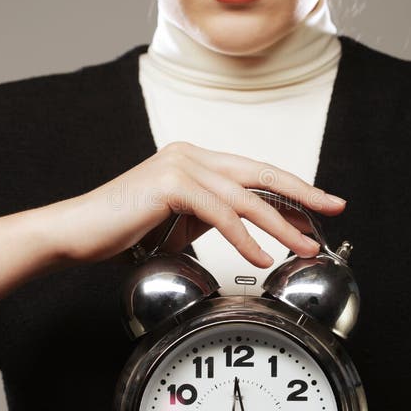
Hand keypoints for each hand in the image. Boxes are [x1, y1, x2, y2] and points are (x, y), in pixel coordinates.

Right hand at [48, 141, 345, 266]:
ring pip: (245, 196)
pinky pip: (220, 213)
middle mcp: (191, 154)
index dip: (291, 187)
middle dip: (302, 192)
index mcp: (195, 160)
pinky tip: (261, 255)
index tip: (319, 204)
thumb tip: (252, 232)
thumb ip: (212, 218)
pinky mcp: (170, 182)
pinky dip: (245, 238)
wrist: (77, 233)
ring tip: (303, 246)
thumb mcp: (179, 223)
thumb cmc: (122, 231)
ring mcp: (181, 164)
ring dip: (280, 224)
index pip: (254, 172)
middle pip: (261, 173)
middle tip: (333, 207)